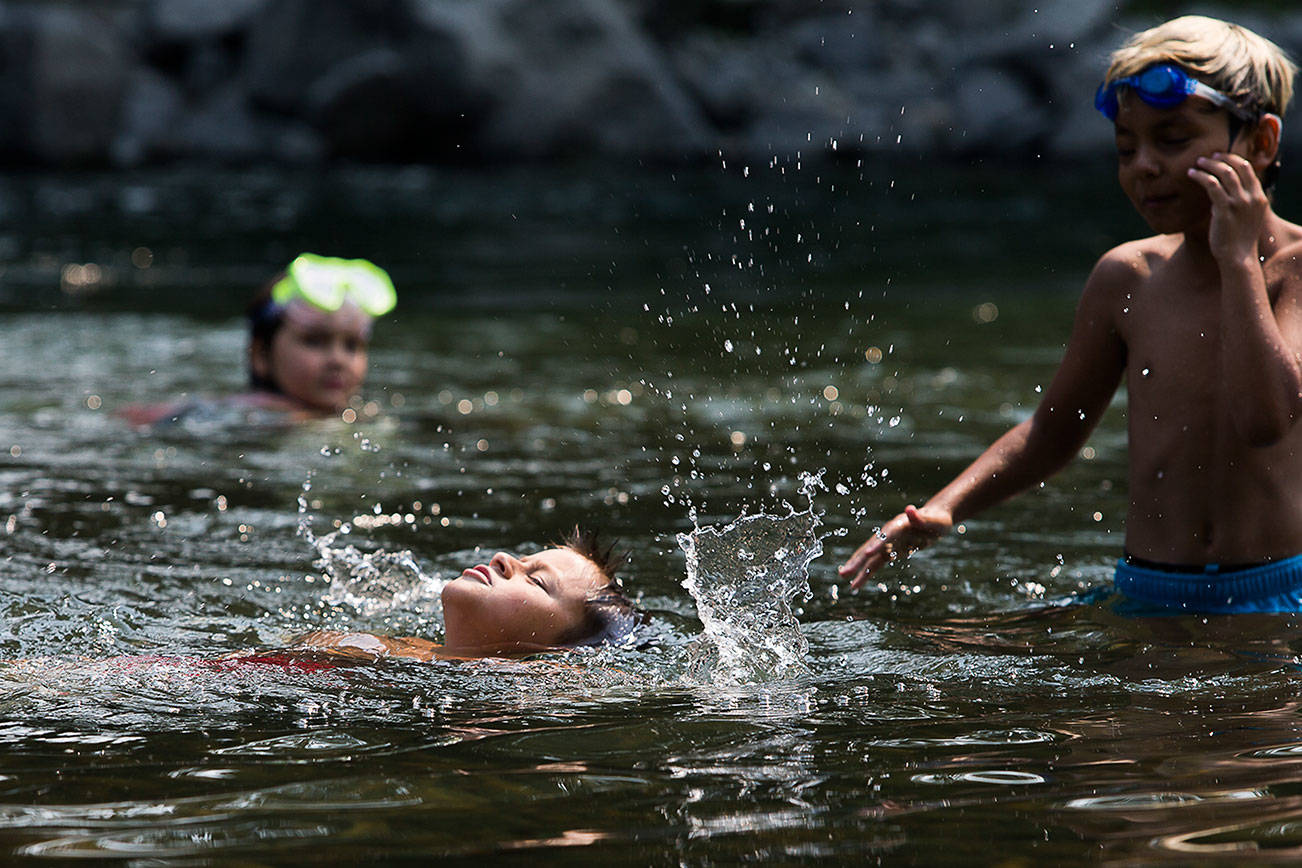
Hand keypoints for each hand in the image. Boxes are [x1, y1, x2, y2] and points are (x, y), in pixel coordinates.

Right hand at [837, 504, 952, 589]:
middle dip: (858, 559)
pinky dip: (866, 572)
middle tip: (844, 571)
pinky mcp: (889, 551)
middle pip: (871, 547)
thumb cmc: (937, 520)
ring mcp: (888, 543)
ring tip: (842, 577)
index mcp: (899, 524)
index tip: (868, 553)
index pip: (887, 535)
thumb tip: (909, 509)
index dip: (878, 544)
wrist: (935, 521)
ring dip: (857, 567)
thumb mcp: (934, 521)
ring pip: (869, 557)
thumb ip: (921, 518)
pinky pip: (875, 564)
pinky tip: (856, 584)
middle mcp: (889, 533)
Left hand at [1188, 152, 1267, 262]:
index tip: (1219, 157)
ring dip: (1209, 165)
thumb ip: (1241, 202)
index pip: (1248, 169)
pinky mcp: (1225, 210)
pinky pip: (1212, 185)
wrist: (1238, 257)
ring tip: (1196, 163)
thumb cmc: (1238, 239)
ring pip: (1225, 173)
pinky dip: (1201, 176)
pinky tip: (1191, 174)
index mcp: (1259, 197)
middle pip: (1238, 167)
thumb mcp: (1246, 217)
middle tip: (1206, 157)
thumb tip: (1223, 190)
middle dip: (1221, 158)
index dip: (1232, 159)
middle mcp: (1252, 197)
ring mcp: (1239, 203)